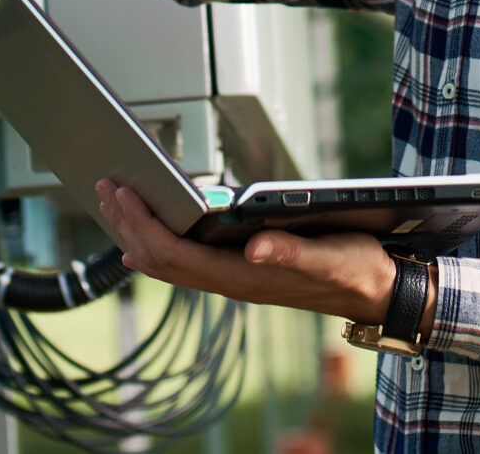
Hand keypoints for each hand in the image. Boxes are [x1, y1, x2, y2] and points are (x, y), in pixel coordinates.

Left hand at [94, 180, 396, 322]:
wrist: (375, 291)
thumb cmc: (354, 269)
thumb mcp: (329, 255)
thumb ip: (290, 252)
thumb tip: (256, 246)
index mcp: (245, 276)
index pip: (175, 254)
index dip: (144, 223)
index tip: (122, 192)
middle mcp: (232, 282)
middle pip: (162, 259)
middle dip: (129, 223)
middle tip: (104, 188)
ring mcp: (234, 279)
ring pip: (170, 262)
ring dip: (139, 232)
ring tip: (116, 204)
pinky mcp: (242, 271)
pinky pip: (186, 263)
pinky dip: (160, 244)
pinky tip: (148, 237)